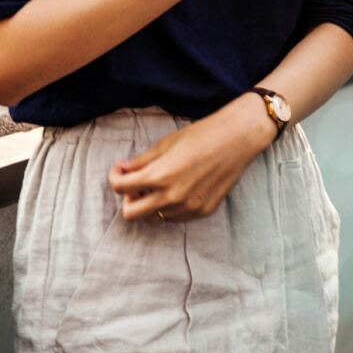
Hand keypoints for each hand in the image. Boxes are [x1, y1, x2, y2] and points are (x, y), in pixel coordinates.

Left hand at [108, 97, 269, 220]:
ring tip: (161, 184)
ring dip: (151, 204)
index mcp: (159, 176)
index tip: (120, 170)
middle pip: (131, 215)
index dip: (115, 176)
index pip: (119, 188)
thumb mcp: (166, 144)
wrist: (238, 139)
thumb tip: (123, 170)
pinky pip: (176, 217)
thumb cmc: (202, 135)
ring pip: (154, 217)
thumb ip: (141, 161)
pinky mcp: (203, 211)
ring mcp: (188, 207)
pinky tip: (180, 187)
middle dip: (128, 199)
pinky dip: (170, 207)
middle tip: (136, 184)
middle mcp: (172, 197)